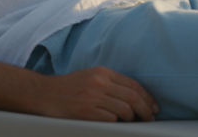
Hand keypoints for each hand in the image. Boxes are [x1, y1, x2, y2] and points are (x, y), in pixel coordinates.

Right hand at [31, 66, 158, 121]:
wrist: (43, 94)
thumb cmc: (68, 88)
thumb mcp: (90, 77)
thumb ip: (110, 83)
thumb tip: (134, 97)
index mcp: (102, 72)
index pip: (133, 85)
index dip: (148, 97)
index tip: (154, 107)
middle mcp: (99, 83)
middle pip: (133, 97)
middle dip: (146, 110)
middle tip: (150, 118)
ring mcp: (93, 97)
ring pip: (125, 110)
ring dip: (133, 119)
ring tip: (133, 122)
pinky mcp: (87, 112)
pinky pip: (111, 119)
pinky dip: (117, 123)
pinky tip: (117, 124)